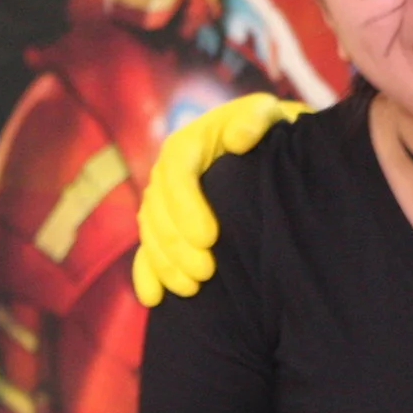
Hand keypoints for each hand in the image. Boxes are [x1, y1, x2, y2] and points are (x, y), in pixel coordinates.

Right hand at [131, 94, 308, 305]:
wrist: (262, 145)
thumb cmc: (265, 130)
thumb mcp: (265, 114)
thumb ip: (254, 120)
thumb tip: (238, 138)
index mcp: (185, 145)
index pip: (177, 176)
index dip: (187, 208)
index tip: (209, 237)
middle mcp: (165, 174)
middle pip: (159, 212)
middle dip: (178, 245)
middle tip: (207, 272)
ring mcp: (161, 202)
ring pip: (151, 235)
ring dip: (166, 264)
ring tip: (192, 288)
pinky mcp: (163, 225)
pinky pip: (146, 250)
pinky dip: (147, 275)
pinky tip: (154, 298)